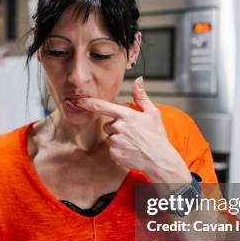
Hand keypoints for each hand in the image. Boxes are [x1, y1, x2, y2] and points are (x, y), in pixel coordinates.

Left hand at [76, 76, 191, 183]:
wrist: (159, 159)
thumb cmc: (157, 136)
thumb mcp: (153, 113)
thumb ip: (141, 96)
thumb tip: (138, 80)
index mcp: (126, 115)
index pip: (102, 106)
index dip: (88, 102)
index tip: (80, 101)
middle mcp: (119, 127)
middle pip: (107, 125)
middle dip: (115, 128)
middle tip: (132, 133)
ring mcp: (116, 141)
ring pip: (109, 138)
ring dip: (117, 139)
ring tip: (132, 143)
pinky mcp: (114, 154)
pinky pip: (111, 150)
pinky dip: (119, 150)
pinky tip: (130, 151)